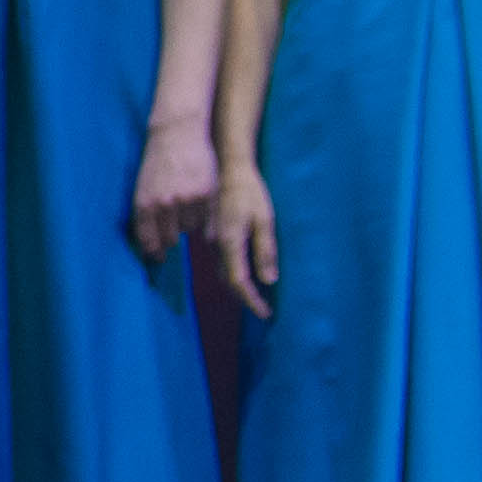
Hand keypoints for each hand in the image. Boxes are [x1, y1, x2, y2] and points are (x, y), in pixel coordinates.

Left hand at [128, 108, 221, 262]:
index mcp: (145, 204)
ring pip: (190, 228)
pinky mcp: (206, 194)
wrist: (177, 134)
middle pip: (171, 239)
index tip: (158, 258)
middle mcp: (165, 205)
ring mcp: (187, 200)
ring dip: (187, 222)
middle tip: (173, 232)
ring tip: (185, 203)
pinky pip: (206, 218)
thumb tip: (150, 245)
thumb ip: (146, 215)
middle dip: (171, 238)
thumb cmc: (157, 162)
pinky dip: (202, 215)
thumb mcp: (142, 187)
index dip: (154, 252)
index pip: (148, 240)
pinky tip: (198, 201)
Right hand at [208, 158, 278, 319]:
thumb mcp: (265, 220)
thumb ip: (265, 251)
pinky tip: (245, 272)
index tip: (265, 314)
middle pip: (228, 281)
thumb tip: (269, 281)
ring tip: (256, 296)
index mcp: (230, 242)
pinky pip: (222, 261)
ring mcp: (212, 239)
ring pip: (223, 271)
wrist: (229, 167)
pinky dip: (233, 272)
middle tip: (263, 309)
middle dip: (245, 298)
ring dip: (238, 287)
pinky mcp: (213, 233)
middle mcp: (217, 244)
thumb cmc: (251, 191)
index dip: (252, 301)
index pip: (239, 282)